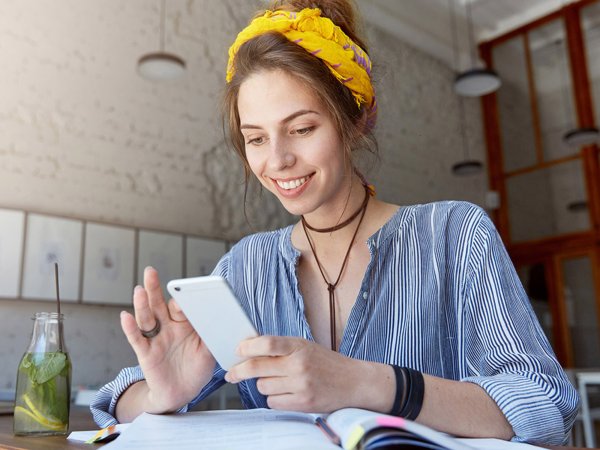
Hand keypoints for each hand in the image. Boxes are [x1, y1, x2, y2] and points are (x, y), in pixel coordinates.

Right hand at [120, 267, 215, 414]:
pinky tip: (125, 316)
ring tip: (139, 290)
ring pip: (147, 318)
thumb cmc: (197, 368)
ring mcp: (155, 339)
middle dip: (154, 288)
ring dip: (142, 305)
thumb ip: (211, 333)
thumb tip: (219, 318)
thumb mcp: (209, 350)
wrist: (183, 393)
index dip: (182, 300)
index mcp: (185, 323)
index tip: (184, 294)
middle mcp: (168, 327)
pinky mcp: (145, 353)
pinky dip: (130, 328)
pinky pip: (136, 339)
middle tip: (150, 271)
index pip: (181, 306)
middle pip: (159, 304)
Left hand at [224, 336, 394, 412]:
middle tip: (231, 373)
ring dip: (264, 384)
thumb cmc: (326, 363)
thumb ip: (282, 347)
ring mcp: (301, 385)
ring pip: (263, 387)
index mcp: (299, 346)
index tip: (237, 350)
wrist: (354, 382)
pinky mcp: (303, 403)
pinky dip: (275, 398)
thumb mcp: (305, 347)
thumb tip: (250, 350)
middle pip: (257, 368)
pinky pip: (273, 402)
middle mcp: (299, 365)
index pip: (267, 343)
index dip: (247, 347)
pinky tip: (286, 392)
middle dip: (239, 371)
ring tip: (278, 381)